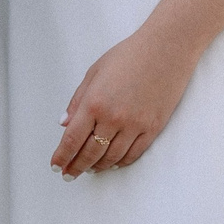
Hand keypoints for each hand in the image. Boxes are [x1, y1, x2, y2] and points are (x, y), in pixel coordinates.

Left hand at [51, 29, 196, 177]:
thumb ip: (78, 100)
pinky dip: (120, 162)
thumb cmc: (129, 55)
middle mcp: (113, 118)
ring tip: (89, 170)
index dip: (62, 157)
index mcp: (94, 102)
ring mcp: (134, 125)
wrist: (167, 48)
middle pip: (90, 153)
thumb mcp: (95, 71)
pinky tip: (112, 163)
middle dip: (77, 166)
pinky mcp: (152, 128)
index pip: (72, 139)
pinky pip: (133, 154)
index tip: (56, 166)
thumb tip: (64, 124)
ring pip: (111, 157)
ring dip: (98, 167)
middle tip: (69, 174)